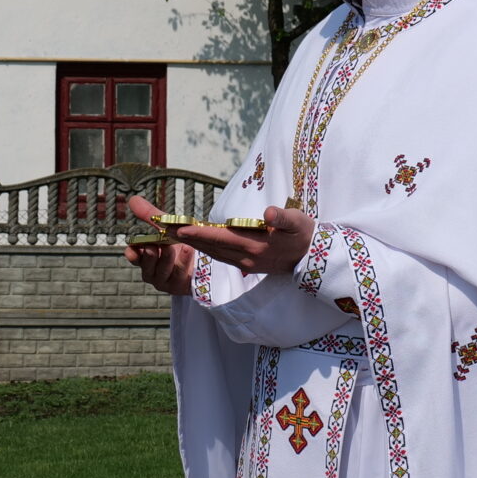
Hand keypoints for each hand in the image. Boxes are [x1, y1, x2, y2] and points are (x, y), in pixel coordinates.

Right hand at [122, 194, 196, 294]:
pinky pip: (179, 277)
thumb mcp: (165, 228)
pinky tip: (188, 250)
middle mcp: (152, 272)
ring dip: (166, 259)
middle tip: (154, 246)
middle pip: (146, 267)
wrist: (201, 260)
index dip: (132, 254)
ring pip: (162, 273)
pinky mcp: (178, 287)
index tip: (133, 249)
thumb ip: (150, 215)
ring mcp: (164, 281)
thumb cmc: (178, 243)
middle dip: (150, 257)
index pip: (134, 257)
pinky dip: (183, 263)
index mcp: (146, 258)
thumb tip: (133, 199)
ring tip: (171, 247)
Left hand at [184, 204, 318, 275]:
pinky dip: (204, 248)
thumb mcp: (299, 223)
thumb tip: (269, 213)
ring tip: (171, 232)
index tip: (180, 227)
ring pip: (211, 252)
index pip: (221, 238)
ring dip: (192, 243)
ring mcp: (245, 263)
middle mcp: (245, 257)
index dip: (200, 233)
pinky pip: (219, 256)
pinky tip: (196, 242)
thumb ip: (284, 218)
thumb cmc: (306, 236)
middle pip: (210, 246)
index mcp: (255, 246)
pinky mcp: (246, 264)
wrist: (314, 259)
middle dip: (186, 236)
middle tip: (163, 226)